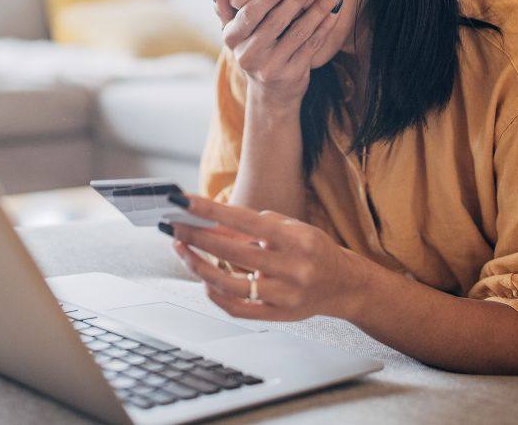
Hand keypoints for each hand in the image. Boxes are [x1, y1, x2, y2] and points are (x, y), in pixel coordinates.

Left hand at [164, 193, 369, 321]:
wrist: (344, 285)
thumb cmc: (313, 250)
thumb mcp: (290, 228)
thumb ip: (252, 226)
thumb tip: (210, 224)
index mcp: (295, 239)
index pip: (244, 220)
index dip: (210, 210)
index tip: (183, 201)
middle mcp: (291, 267)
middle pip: (231, 252)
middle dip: (196, 237)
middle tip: (173, 225)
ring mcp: (283, 295)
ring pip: (227, 283)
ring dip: (197, 265)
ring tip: (182, 249)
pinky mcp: (277, 315)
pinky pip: (235, 308)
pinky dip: (214, 293)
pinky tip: (203, 278)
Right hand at [210, 0, 346, 107]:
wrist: (270, 95)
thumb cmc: (254, 53)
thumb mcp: (235, 35)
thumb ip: (225, 10)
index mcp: (232, 38)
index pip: (252, 12)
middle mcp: (249, 54)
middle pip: (278, 19)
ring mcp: (271, 67)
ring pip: (300, 31)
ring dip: (320, 6)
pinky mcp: (292, 74)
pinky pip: (312, 45)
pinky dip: (326, 25)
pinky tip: (337, 8)